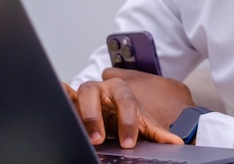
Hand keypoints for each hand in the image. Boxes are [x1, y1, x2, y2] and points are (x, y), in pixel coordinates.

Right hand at [61, 73, 186, 148]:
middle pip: (96, 92)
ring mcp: (85, 94)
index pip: (126, 100)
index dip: (128, 120)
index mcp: (121, 91)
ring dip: (81, 113)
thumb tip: (177, 144)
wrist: (112, 111)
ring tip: (86, 135)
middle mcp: (101, 89)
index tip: (129, 142)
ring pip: (79, 93)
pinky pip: (63, 94)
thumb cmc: (126, 114)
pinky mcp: (71, 101)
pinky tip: (57, 98)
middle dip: (96, 115)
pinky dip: (60, 95)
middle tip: (100, 139)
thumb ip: (157, 133)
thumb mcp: (141, 123)